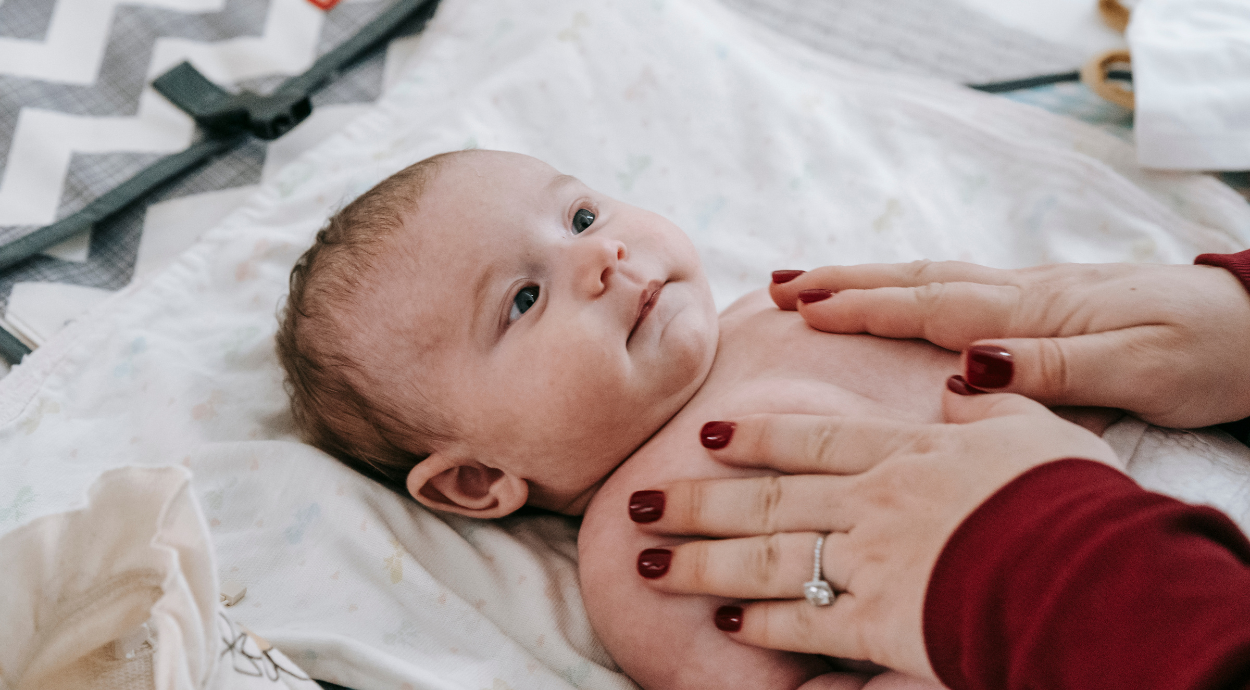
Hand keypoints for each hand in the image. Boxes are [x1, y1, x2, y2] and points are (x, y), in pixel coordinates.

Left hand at [631, 390, 1118, 680]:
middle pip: (764, 498)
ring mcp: (869, 562)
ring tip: (650, 562)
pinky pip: (809, 623)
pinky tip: (727, 623)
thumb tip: (962, 379)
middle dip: (694, 501)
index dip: (755, 438)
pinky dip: (765, 624)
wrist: (1090, 570)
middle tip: (639, 502)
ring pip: (765, 557)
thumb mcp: (1037, 430)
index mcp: (906, 453)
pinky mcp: (881, 624)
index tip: (705, 436)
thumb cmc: (1070, 498)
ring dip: (701, 561)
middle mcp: (871, 502)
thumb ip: (990, 405)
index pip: (812, 440)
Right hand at [769, 261, 1249, 427]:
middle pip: (915, 281)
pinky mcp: (1039, 307)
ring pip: (929, 280)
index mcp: (1034, 311)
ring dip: (863, 280)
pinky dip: (903, 290)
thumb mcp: (1140, 372)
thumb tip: (964, 363)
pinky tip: (887, 295)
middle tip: (775, 288)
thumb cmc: (1206, 354)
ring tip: (804, 284)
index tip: (800, 309)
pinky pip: (952, 292)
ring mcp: (1028, 295)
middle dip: (841, 282)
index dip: (862, 306)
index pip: (930, 307)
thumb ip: (1051, 366)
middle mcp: (1021, 294)